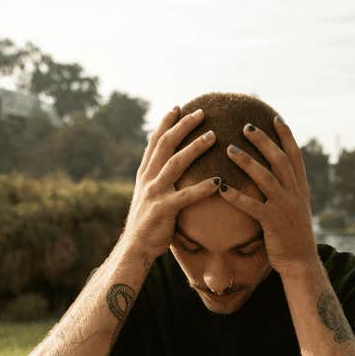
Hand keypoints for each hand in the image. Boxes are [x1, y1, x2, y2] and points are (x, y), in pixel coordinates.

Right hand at [123, 107, 220, 259]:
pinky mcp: (163, 210)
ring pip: (175, 163)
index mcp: (144, 173)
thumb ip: (160, 180)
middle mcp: (148, 179)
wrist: (135, 248)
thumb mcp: (150, 196)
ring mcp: (154, 193)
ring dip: (194, 148)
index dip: (165, 123)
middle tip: (202, 113)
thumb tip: (174, 167)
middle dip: (183, 126)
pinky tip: (218, 182)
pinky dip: (202, 188)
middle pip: (165, 145)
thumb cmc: (148, 223)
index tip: (178, 108)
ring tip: (213, 137)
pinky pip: (186, 196)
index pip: (154, 141)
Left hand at [221, 116, 317, 273]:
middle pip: (279, 159)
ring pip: (266, 178)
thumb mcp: (295, 207)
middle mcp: (295, 193)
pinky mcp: (273, 222)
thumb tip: (276, 173)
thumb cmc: (293, 234)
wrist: (301, 261)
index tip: (275, 118)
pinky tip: (222, 187)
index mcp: (300, 188)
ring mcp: (285, 207)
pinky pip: (252, 206)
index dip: (286, 136)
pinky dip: (237, 196)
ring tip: (228, 149)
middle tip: (246, 126)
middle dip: (263, 141)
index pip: (295, 155)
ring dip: (246, 162)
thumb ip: (287, 189)